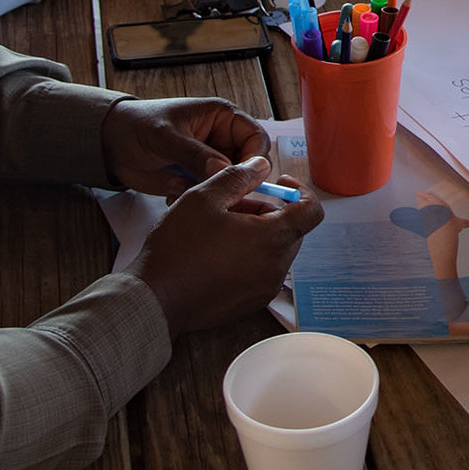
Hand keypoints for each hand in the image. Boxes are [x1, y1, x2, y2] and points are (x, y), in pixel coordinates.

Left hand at [100, 95, 269, 195]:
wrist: (111, 144)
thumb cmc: (138, 125)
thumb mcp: (166, 136)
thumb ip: (195, 153)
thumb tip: (223, 170)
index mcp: (222, 118)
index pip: (256, 138)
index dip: (256, 159)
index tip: (246, 178)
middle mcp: (222, 141)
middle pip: (248, 167)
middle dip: (235, 183)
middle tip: (217, 194)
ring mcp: (210, 163)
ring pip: (230, 185)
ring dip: (212, 193)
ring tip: (184, 190)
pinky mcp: (197, 181)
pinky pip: (210, 196)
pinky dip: (197, 200)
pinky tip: (173, 194)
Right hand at [130, 155, 324, 334]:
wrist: (155, 298)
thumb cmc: (178, 248)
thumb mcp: (204, 198)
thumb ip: (238, 177)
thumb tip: (261, 166)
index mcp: (272, 239)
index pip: (312, 211)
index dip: (300, 192)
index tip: (279, 185)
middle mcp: (276, 267)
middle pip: (289, 229)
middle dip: (266, 212)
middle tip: (231, 205)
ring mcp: (265, 289)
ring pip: (273, 250)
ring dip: (255, 234)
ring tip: (217, 230)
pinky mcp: (251, 303)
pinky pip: (261, 271)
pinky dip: (248, 257)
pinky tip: (215, 253)